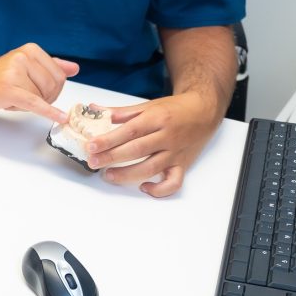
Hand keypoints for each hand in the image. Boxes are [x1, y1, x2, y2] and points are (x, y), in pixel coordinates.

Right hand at [0, 43, 78, 122]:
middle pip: (53, 86)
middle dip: (44, 98)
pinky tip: (60, 118)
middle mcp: (23, 56)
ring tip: (13, 98)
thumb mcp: (25, 68)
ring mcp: (15, 71)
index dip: (53, 89)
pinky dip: (49, 112)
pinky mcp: (9, 88)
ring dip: (31, 105)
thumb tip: (74, 68)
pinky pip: (35, 102)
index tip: (38, 92)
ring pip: (41, 97)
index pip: (59, 75)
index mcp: (30, 50)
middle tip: (25, 98)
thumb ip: (50, 67)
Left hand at [84, 91, 221, 197]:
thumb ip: (121, 111)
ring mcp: (175, 153)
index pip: (129, 131)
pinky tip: (144, 187)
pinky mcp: (183, 165)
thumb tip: (95, 109)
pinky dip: (160, 189)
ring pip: (151, 167)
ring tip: (109, 175)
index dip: (109, 140)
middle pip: (137, 149)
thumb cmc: (174, 109)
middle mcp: (166, 136)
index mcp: (156, 118)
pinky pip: (174, 182)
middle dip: (112, 157)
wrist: (203, 112)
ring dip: (128, 174)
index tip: (91, 146)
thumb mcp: (148, 106)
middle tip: (93, 162)